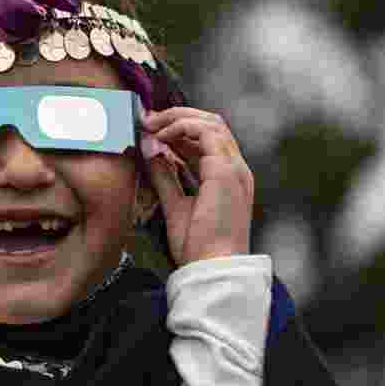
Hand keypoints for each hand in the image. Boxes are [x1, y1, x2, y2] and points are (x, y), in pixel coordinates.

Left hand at [140, 107, 253, 267]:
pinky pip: (206, 132)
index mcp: (228, 178)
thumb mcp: (175, 205)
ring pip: (211, 122)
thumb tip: (150, 152)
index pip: (207, 140)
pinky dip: (182, 127)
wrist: (212, 269)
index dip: (179, 129)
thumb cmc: (198, 247)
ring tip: (151, 124)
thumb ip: (165, 178)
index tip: (151, 130)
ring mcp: (234, 168)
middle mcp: (236, 169)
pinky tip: (161, 136)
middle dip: (178, 116)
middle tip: (148, 119)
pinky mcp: (225, 171)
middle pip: (212, 124)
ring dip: (178, 118)